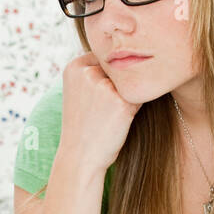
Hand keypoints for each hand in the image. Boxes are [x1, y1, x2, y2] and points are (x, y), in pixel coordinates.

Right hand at [58, 52, 142, 172]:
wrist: (80, 158)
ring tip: (111, 116)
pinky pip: (140, 95)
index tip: (99, 97)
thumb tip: (128, 55)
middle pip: (118, 69)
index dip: (107, 78)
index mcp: (74, 67)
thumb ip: (95, 72)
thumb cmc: (82, 126)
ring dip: (128, 96)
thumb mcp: (79, 92)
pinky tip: (120, 121)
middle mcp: (87, 72)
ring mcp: (104, 87)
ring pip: (130, 82)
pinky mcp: (121, 102)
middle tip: (104, 110)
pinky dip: (136, 107)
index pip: (104, 58)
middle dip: (117, 87)